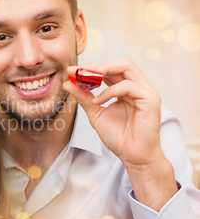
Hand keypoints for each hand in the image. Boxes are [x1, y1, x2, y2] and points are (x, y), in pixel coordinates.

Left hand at [63, 59, 176, 209]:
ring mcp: (145, 91)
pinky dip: (110, 91)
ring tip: (86, 80)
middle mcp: (137, 87)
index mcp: (125, 89)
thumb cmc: (118, 136)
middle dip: (97, 65)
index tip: (71, 71)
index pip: (110, 70)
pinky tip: (98, 101)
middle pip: (119, 63)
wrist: (132, 155)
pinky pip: (128, 86)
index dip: (91, 68)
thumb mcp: (95, 112)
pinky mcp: (150, 99)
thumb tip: (67, 83)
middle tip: (78, 71)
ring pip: (126, 66)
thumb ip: (83, 97)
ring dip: (103, 70)